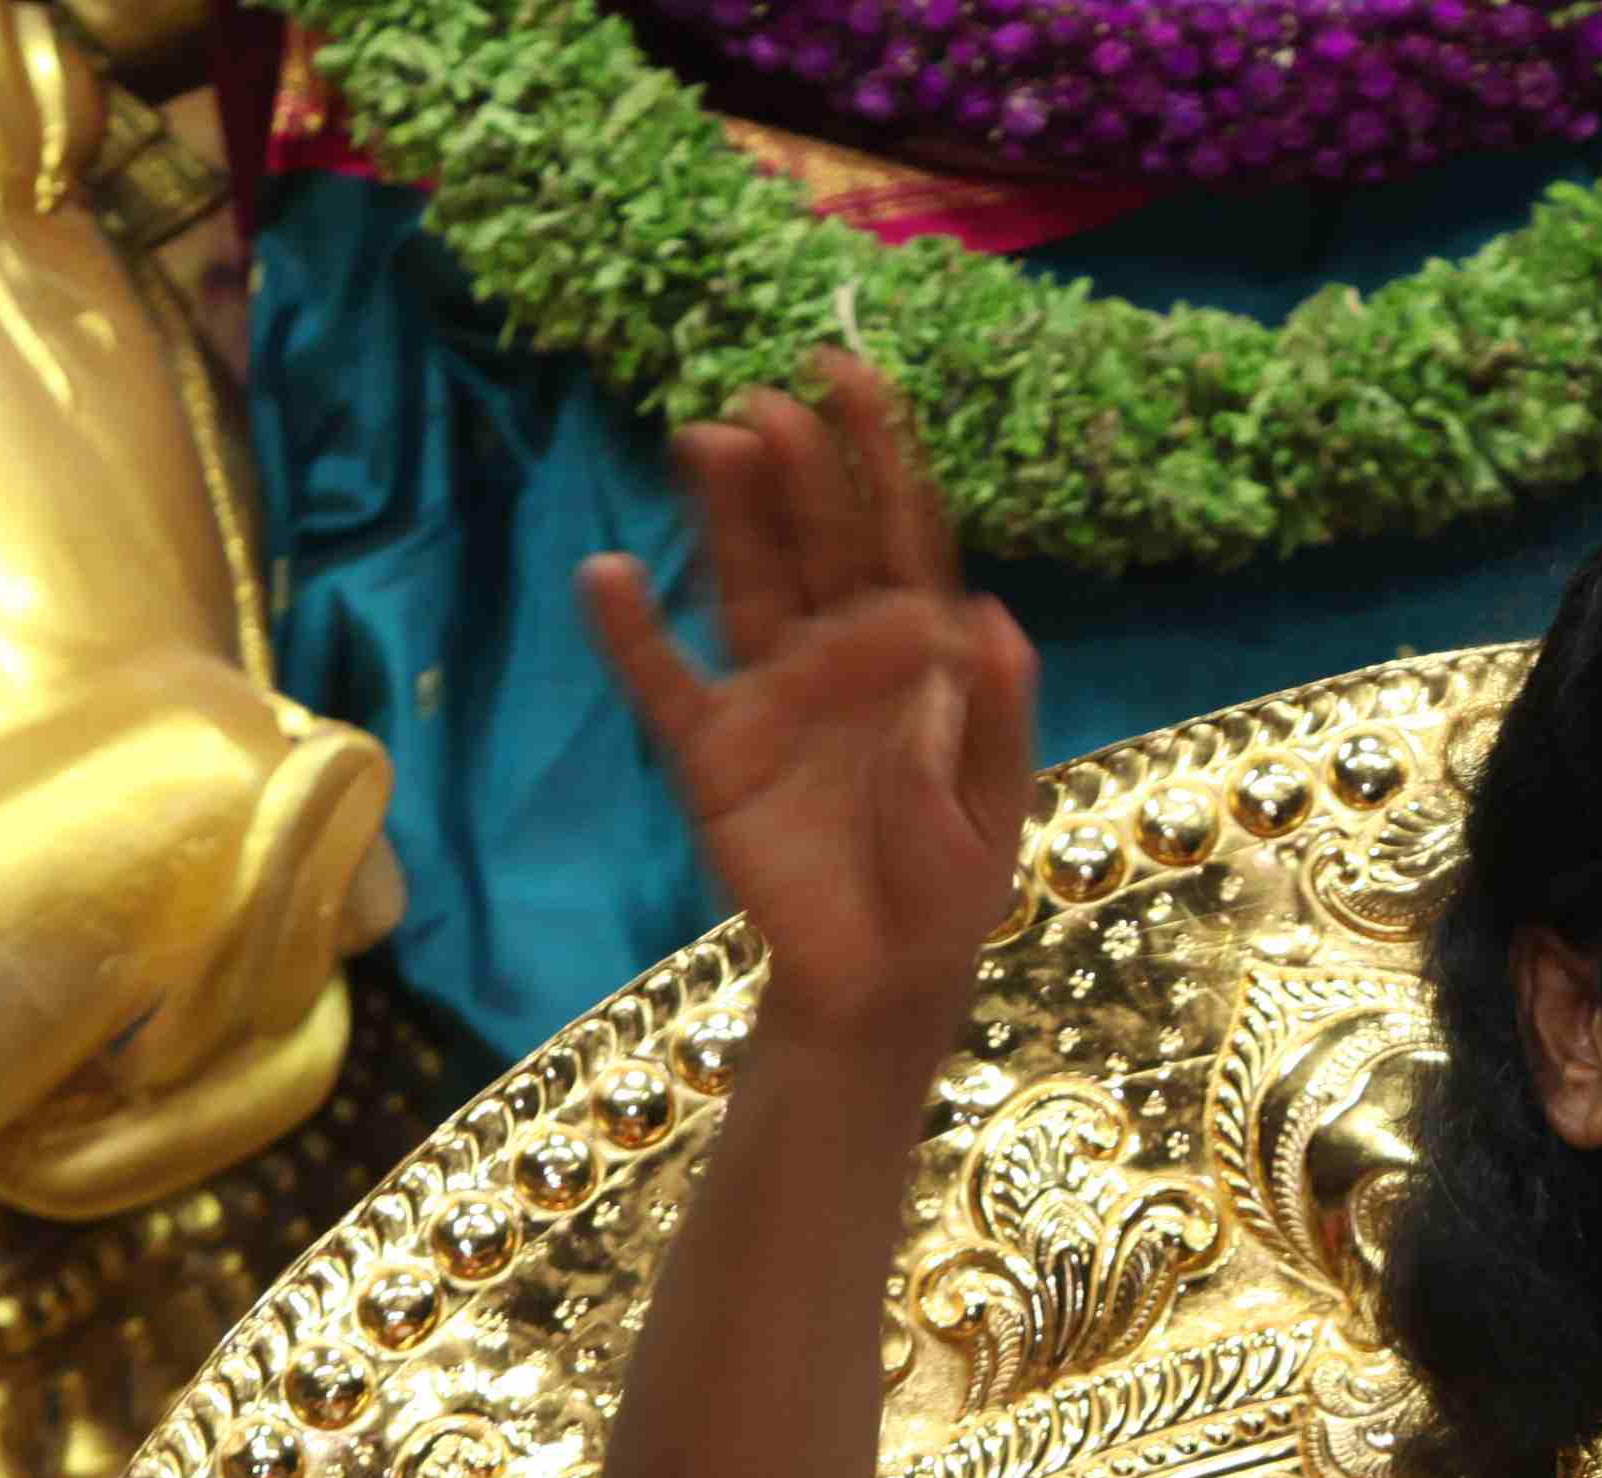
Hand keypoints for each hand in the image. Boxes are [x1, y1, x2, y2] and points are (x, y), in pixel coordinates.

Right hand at [577, 348, 1038, 1043]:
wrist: (882, 979)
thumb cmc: (947, 886)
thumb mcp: (992, 806)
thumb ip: (991, 715)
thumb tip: (989, 619)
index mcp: (918, 651)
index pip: (899, 532)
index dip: (877, 453)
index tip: (849, 374)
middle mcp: (838, 649)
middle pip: (817, 541)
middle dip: (799, 470)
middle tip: (770, 407)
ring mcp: (770, 692)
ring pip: (745, 583)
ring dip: (726, 514)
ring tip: (706, 440)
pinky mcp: (711, 748)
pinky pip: (664, 680)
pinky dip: (631, 630)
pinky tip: (608, 574)